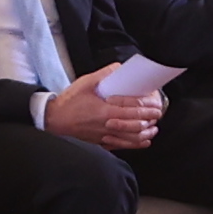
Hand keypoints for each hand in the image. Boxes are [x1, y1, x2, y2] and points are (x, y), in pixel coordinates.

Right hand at [44, 70, 162, 149]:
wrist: (54, 120)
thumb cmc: (69, 102)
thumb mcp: (85, 83)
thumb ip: (103, 75)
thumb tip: (118, 67)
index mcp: (104, 110)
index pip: (131, 109)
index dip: (146, 107)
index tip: (156, 104)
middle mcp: (107, 125)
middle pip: (135, 124)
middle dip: (149, 119)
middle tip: (158, 114)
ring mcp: (105, 136)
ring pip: (130, 138)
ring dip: (145, 133)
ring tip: (154, 128)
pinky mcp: (101, 142)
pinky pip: (122, 146)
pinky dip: (135, 144)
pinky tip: (143, 141)